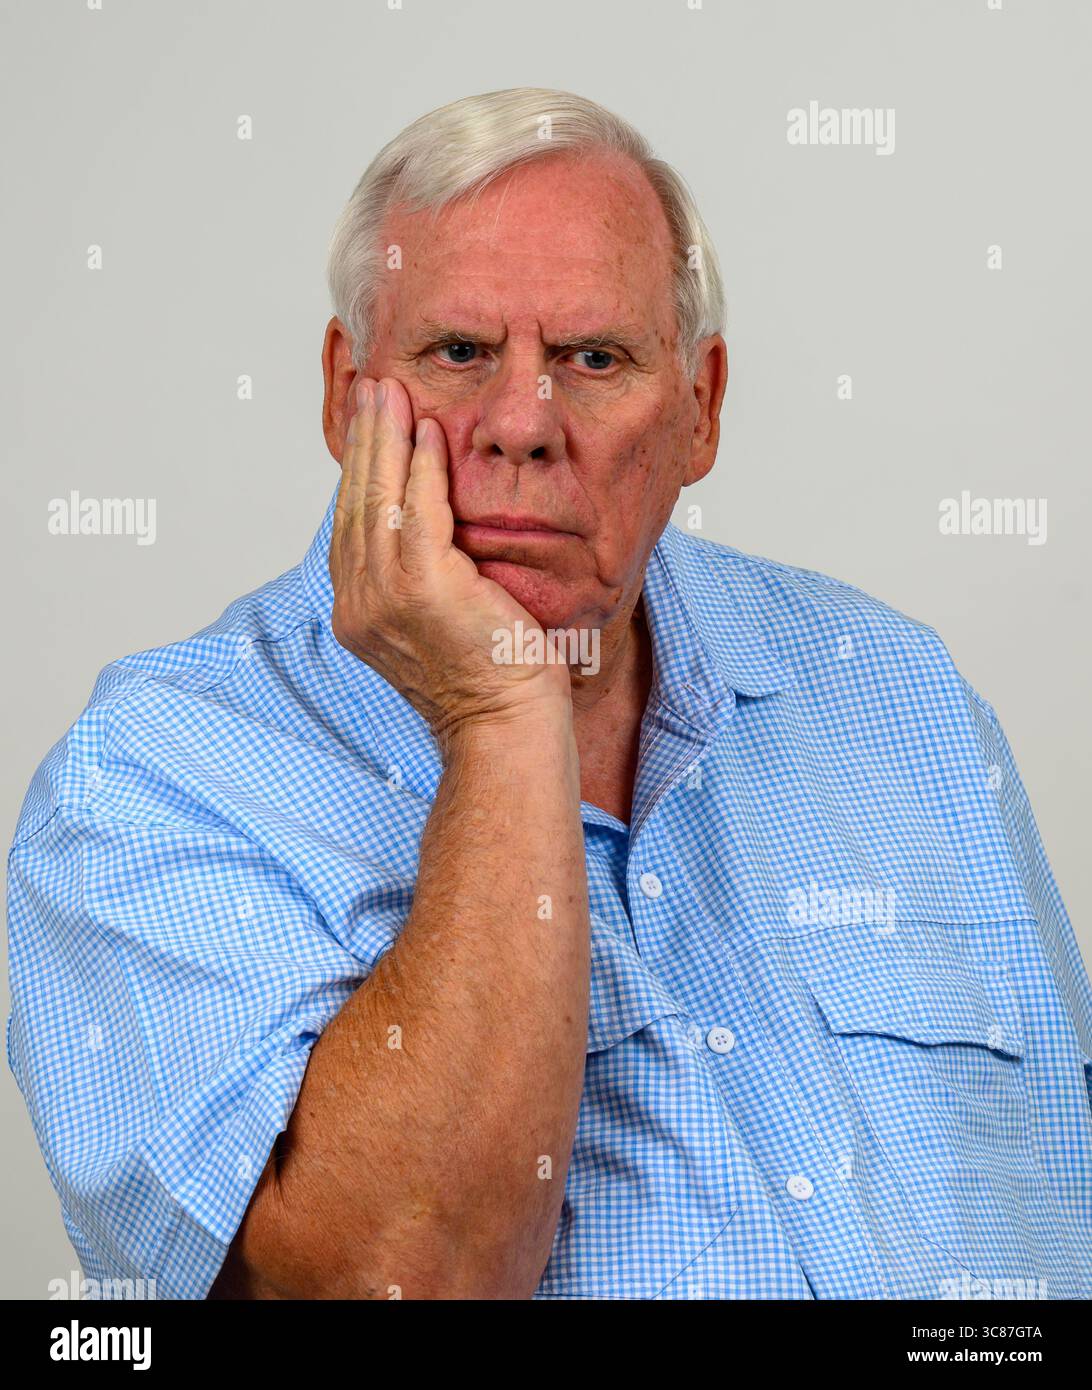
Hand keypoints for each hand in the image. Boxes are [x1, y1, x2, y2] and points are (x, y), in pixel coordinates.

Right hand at [329, 377, 572, 746]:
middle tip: (369, 389)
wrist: (506, 727)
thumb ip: (423, 575)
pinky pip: (417, 513)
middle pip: (355, 505)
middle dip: (362, 442)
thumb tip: (431, 525)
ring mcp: (385, 598)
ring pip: (378, 500)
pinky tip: (428, 434)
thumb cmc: (491, 680)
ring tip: (389, 392)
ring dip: (385, 439)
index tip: (366, 425)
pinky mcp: (423, 589)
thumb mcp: (441, 622)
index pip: (352, 526)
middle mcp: (359, 605)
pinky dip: (420, 468)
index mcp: (359, 613)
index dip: (357, 471)